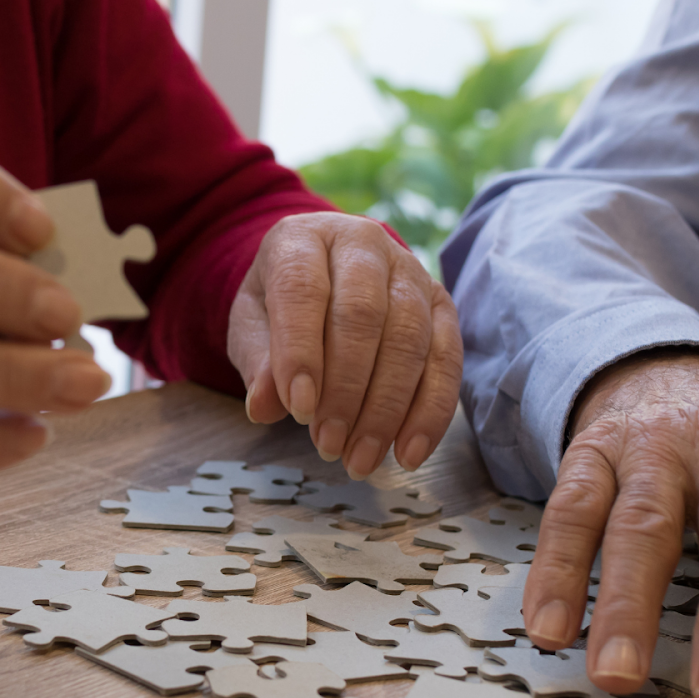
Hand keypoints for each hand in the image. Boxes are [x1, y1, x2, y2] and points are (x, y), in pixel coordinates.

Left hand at [227, 213, 462, 478]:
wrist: (319, 277)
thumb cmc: (280, 306)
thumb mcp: (251, 327)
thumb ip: (257, 362)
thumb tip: (264, 406)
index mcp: (303, 238)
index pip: (304, 290)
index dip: (302, 353)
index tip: (298, 411)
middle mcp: (363, 244)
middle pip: (363, 315)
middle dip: (346, 390)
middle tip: (328, 446)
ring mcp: (410, 270)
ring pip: (409, 339)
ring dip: (386, 409)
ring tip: (360, 459)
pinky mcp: (442, 304)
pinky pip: (447, 359)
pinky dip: (431, 412)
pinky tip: (410, 453)